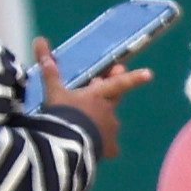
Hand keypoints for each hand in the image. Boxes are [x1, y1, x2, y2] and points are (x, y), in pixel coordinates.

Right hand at [38, 43, 151, 159]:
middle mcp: (108, 111)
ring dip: (100, 123)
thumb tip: (39, 40)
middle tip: (98, 88)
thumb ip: (49, 69)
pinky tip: (95, 151)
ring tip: (84, 128)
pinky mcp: (109, 149)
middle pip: (113, 101)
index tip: (150, 74)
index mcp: (98, 95)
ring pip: (109, 124)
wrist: (67, 145)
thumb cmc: (63, 114)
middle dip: (108, 95)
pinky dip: (104, 148)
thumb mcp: (53, 91)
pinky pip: (110, 147)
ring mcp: (111, 130)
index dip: (134, 78)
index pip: (120, 83)